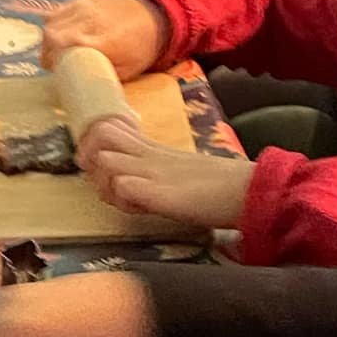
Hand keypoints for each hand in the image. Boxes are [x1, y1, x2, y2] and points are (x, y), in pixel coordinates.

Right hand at [41, 0, 170, 77]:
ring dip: (48, 41)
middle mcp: (88, 21)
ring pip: (51, 24)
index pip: (62, 46)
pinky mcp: (81, 1)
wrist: (153, 12)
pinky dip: (53, 27)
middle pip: (52, 35)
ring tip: (56, 54)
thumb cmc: (142, 45)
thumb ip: (104, 77)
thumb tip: (84, 89)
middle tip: (55, 66)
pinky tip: (60, 38)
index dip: (53, 61)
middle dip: (48, 53)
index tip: (57, 72)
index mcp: (102, 40)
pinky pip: (57, 14)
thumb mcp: (129, 70)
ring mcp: (83, 7)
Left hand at [81, 119, 253, 224]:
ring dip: (103, 183)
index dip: (94, 144)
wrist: (247, 191)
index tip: (98, 164)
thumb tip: (135, 181)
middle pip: (99, 136)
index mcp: (153, 149)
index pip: (109, 128)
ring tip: (121, 199)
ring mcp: (154, 172)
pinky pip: (125, 187)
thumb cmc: (218, 187)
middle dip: (89, 159)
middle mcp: (149, 156)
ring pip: (105, 162)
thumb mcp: (179, 173)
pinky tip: (136, 208)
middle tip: (101, 181)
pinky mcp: (161, 193)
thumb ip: (157, 172)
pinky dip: (122, 199)